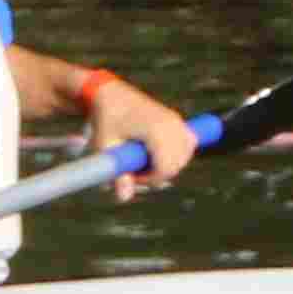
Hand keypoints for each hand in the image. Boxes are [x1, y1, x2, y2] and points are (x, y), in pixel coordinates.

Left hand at [76, 72, 200, 191]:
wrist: (110, 94)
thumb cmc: (105, 120)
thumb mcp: (106, 147)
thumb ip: (117, 174)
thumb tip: (123, 199)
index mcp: (157, 131)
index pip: (166, 168)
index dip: (150, 179)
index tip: (131, 176)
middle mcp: (173, 125)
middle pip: (177, 164)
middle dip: (158, 173)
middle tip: (134, 168)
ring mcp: (179, 122)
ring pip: (184, 157)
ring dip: (167, 164)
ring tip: (142, 158)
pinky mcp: (180, 122)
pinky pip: (187, 146)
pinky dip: (176, 154)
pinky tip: (157, 151)